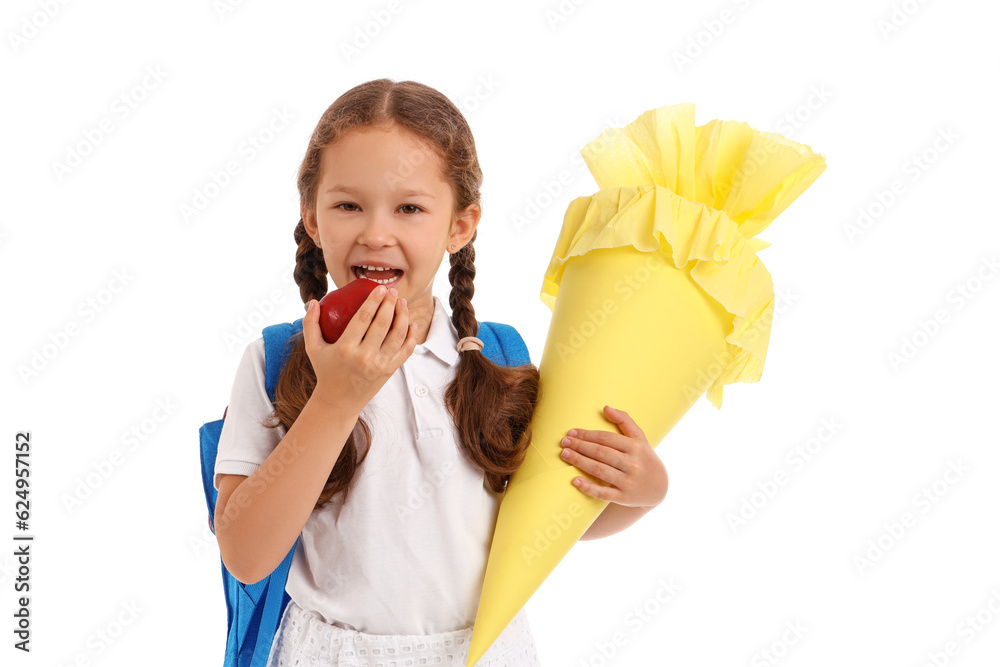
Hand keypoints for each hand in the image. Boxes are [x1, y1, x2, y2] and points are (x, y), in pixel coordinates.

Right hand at [301, 285, 416, 412]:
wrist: (338, 402)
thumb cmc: (325, 371)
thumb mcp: (313, 349)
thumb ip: (310, 324)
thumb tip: (313, 301)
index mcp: (346, 348)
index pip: (363, 318)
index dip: (374, 300)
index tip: (379, 288)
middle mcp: (364, 357)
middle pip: (383, 323)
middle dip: (390, 303)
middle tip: (393, 291)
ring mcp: (379, 365)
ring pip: (397, 335)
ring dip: (403, 316)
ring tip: (402, 303)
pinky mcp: (389, 371)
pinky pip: (405, 351)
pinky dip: (411, 336)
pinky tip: (412, 324)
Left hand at [559, 405, 667, 507]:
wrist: (659, 488)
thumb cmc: (645, 458)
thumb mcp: (640, 438)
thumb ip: (625, 421)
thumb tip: (606, 407)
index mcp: (635, 447)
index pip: (607, 438)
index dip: (587, 434)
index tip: (572, 432)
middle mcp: (633, 464)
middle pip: (601, 453)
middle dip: (580, 446)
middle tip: (564, 442)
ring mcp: (628, 482)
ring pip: (600, 470)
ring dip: (580, 462)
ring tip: (565, 455)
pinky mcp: (624, 497)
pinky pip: (603, 493)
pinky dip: (588, 487)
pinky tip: (575, 481)